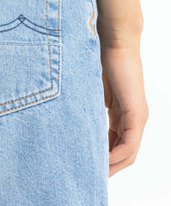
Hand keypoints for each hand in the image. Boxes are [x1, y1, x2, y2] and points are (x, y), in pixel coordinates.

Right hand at [100, 40, 148, 176]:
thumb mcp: (93, 90)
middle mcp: (135, 117)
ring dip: (112, 165)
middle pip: (125, 153)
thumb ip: (91, 107)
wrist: (114, 41)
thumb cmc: (101, 58)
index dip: (104, 157)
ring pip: (128, 152)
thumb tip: (77, 120)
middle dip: (108, 166)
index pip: (117, 144)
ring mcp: (137, 116)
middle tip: (89, 174)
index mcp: (124, 112)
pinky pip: (129, 144)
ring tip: (95, 173)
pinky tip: (103, 161)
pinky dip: (117, 155)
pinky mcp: (136, 113)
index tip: (87, 163)